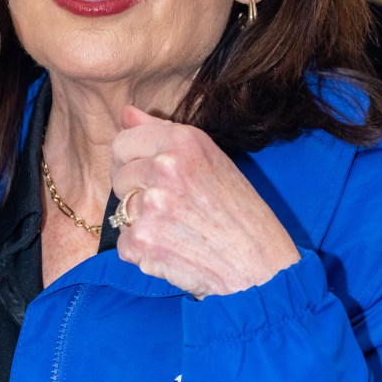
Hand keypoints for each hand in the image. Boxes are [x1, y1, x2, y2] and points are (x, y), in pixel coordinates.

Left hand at [110, 106, 299, 298]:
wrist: (262, 268)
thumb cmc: (241, 214)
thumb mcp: (211, 161)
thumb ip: (162, 134)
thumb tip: (126, 112)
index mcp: (184, 141)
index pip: (123, 142)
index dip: (130, 161)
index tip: (147, 176)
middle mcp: (165, 167)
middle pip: (119, 176)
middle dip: (135, 193)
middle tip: (171, 209)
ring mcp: (152, 204)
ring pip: (121, 211)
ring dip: (142, 224)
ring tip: (178, 231)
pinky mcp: (143, 240)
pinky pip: (124, 243)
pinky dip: (143, 252)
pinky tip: (174, 251)